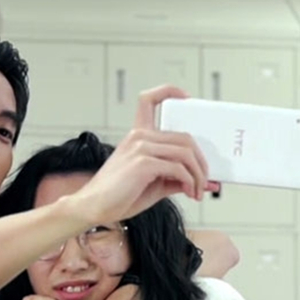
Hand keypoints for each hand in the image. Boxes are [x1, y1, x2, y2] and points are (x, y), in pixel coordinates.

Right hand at [70, 85, 219, 224]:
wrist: (94, 207)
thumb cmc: (118, 196)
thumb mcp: (154, 184)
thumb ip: (177, 178)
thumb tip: (205, 183)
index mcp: (137, 136)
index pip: (149, 100)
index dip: (170, 92)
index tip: (187, 98)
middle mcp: (138, 136)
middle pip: (185, 137)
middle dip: (202, 162)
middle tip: (204, 181)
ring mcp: (140, 147)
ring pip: (186, 152)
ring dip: (198, 175)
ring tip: (197, 190)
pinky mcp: (143, 163)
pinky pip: (178, 168)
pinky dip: (190, 181)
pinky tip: (188, 192)